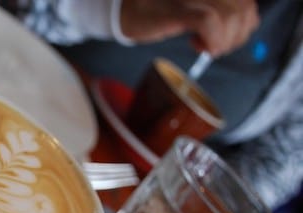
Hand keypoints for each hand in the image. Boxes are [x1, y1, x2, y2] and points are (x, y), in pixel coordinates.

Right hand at [119, 0, 259, 55]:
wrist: (125, 10)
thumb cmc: (161, 9)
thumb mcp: (196, 6)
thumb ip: (223, 8)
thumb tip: (250, 22)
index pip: (247, 2)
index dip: (246, 22)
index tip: (229, 37)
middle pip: (244, 9)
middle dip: (236, 36)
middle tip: (215, 46)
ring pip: (231, 16)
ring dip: (222, 41)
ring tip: (204, 46)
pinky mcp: (178, 8)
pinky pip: (208, 23)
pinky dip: (210, 41)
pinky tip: (197, 45)